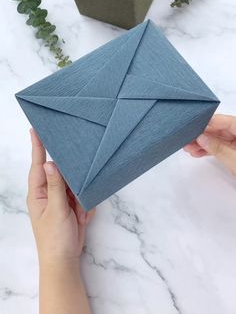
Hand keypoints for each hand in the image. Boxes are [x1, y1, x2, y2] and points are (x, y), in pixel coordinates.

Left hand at [27, 128, 94, 267]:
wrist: (65, 260)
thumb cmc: (54, 237)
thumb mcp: (56, 210)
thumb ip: (56, 186)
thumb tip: (50, 163)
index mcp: (38, 193)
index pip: (38, 165)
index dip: (38, 147)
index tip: (36, 130)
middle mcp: (49, 192)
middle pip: (61, 172)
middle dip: (71, 178)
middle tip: (73, 186)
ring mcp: (61, 199)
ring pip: (74, 184)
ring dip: (79, 198)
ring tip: (77, 213)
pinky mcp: (72, 205)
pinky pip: (82, 197)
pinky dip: (84, 207)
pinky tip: (80, 219)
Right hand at [184, 114, 235, 174]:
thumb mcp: (235, 162)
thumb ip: (218, 148)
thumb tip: (201, 138)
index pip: (228, 121)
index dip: (210, 122)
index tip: (195, 125)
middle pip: (222, 130)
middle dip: (204, 135)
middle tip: (187, 139)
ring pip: (220, 140)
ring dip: (204, 144)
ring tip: (189, 148)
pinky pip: (222, 148)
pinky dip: (211, 151)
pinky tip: (198, 153)